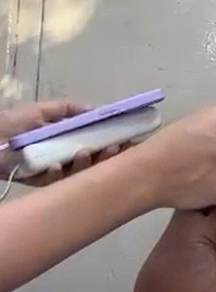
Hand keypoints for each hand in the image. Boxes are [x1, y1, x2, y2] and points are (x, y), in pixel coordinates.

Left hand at [0, 99, 126, 185]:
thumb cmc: (12, 123)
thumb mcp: (43, 110)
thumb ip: (69, 108)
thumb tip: (98, 110)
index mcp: (67, 140)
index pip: (96, 143)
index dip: (112, 143)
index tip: (128, 140)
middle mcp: (64, 156)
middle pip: (93, 160)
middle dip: (106, 156)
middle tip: (113, 148)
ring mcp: (52, 171)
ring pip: (77, 173)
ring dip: (85, 164)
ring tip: (85, 153)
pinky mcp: (37, 182)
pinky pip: (53, 183)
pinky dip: (56, 174)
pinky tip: (55, 166)